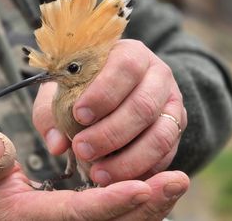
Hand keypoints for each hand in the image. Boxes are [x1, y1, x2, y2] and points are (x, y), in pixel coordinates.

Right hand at [0, 131, 188, 219]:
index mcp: (41, 217)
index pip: (83, 212)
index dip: (112, 201)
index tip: (142, 186)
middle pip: (114, 220)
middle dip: (148, 204)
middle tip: (177, 181)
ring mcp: (82, 219)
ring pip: (124, 218)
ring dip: (153, 201)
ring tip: (177, 180)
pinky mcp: (90, 212)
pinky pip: (122, 211)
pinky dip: (145, 200)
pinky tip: (161, 180)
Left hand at [33, 39, 186, 185]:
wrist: (124, 88)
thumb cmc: (88, 86)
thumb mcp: (66, 88)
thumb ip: (54, 112)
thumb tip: (57, 145)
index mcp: (132, 54)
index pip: (126, 67)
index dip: (104, 94)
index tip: (79, 116)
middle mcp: (158, 76)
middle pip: (143, 106)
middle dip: (110, 133)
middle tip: (82, 150)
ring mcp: (172, 103)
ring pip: (160, 135)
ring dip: (128, 160)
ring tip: (98, 174)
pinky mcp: (176, 129)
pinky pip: (166, 154)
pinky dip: (142, 170)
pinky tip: (118, 177)